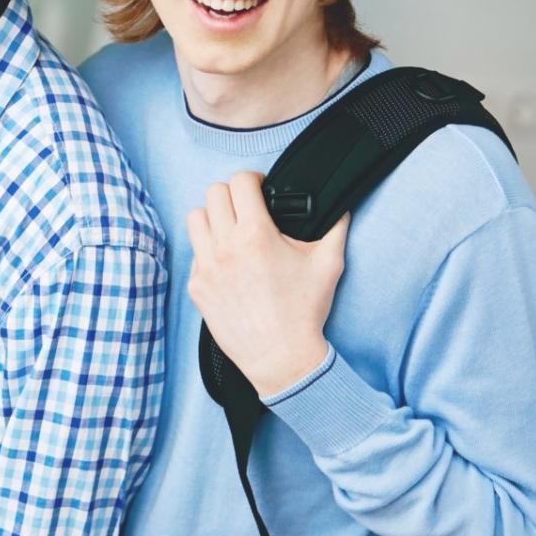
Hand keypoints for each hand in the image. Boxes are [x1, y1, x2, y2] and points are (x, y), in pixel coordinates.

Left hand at [185, 172, 348, 396]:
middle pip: (213, 194)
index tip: (261, 189)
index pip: (240, 182)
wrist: (280, 356)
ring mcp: (205, 268)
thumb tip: (341, 205)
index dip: (253, 179)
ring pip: (195, 219)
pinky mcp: (196, 287)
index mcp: (255, 236)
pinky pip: (193, 253)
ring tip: (231, 229)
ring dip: (213, 217)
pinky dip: (207, 250)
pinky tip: (227, 261)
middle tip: (246, 206)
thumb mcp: (328, 264)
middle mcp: (225, 247)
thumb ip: (335, 227)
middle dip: (232, 194)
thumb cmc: (304, 311)